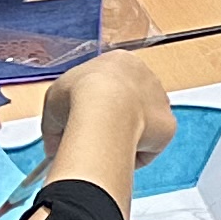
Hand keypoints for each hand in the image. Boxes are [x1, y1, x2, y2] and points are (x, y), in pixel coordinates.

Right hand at [44, 48, 176, 164]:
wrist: (104, 112)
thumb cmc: (77, 98)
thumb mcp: (52, 103)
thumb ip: (56, 123)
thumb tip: (55, 147)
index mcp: (120, 62)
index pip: (110, 83)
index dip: (94, 104)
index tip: (83, 122)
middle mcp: (146, 76)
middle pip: (130, 102)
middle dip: (113, 121)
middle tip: (94, 140)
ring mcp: (160, 100)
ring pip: (142, 123)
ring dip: (126, 136)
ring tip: (106, 149)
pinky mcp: (168, 125)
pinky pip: (150, 146)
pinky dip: (135, 155)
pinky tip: (119, 157)